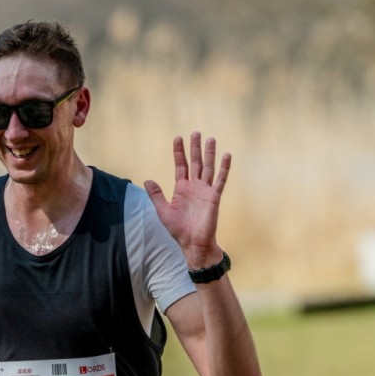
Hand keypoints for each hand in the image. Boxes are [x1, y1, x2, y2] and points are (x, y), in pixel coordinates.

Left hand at [144, 131, 229, 268]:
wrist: (193, 243)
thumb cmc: (178, 229)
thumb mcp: (163, 210)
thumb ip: (157, 195)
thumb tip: (147, 180)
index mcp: (181, 188)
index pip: (180, 165)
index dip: (179, 152)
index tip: (178, 138)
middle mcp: (194, 187)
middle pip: (194, 162)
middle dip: (194, 148)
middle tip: (196, 132)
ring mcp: (205, 190)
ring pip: (208, 167)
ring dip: (209, 153)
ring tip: (210, 138)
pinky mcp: (214, 197)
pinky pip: (220, 180)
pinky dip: (224, 167)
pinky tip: (227, 155)